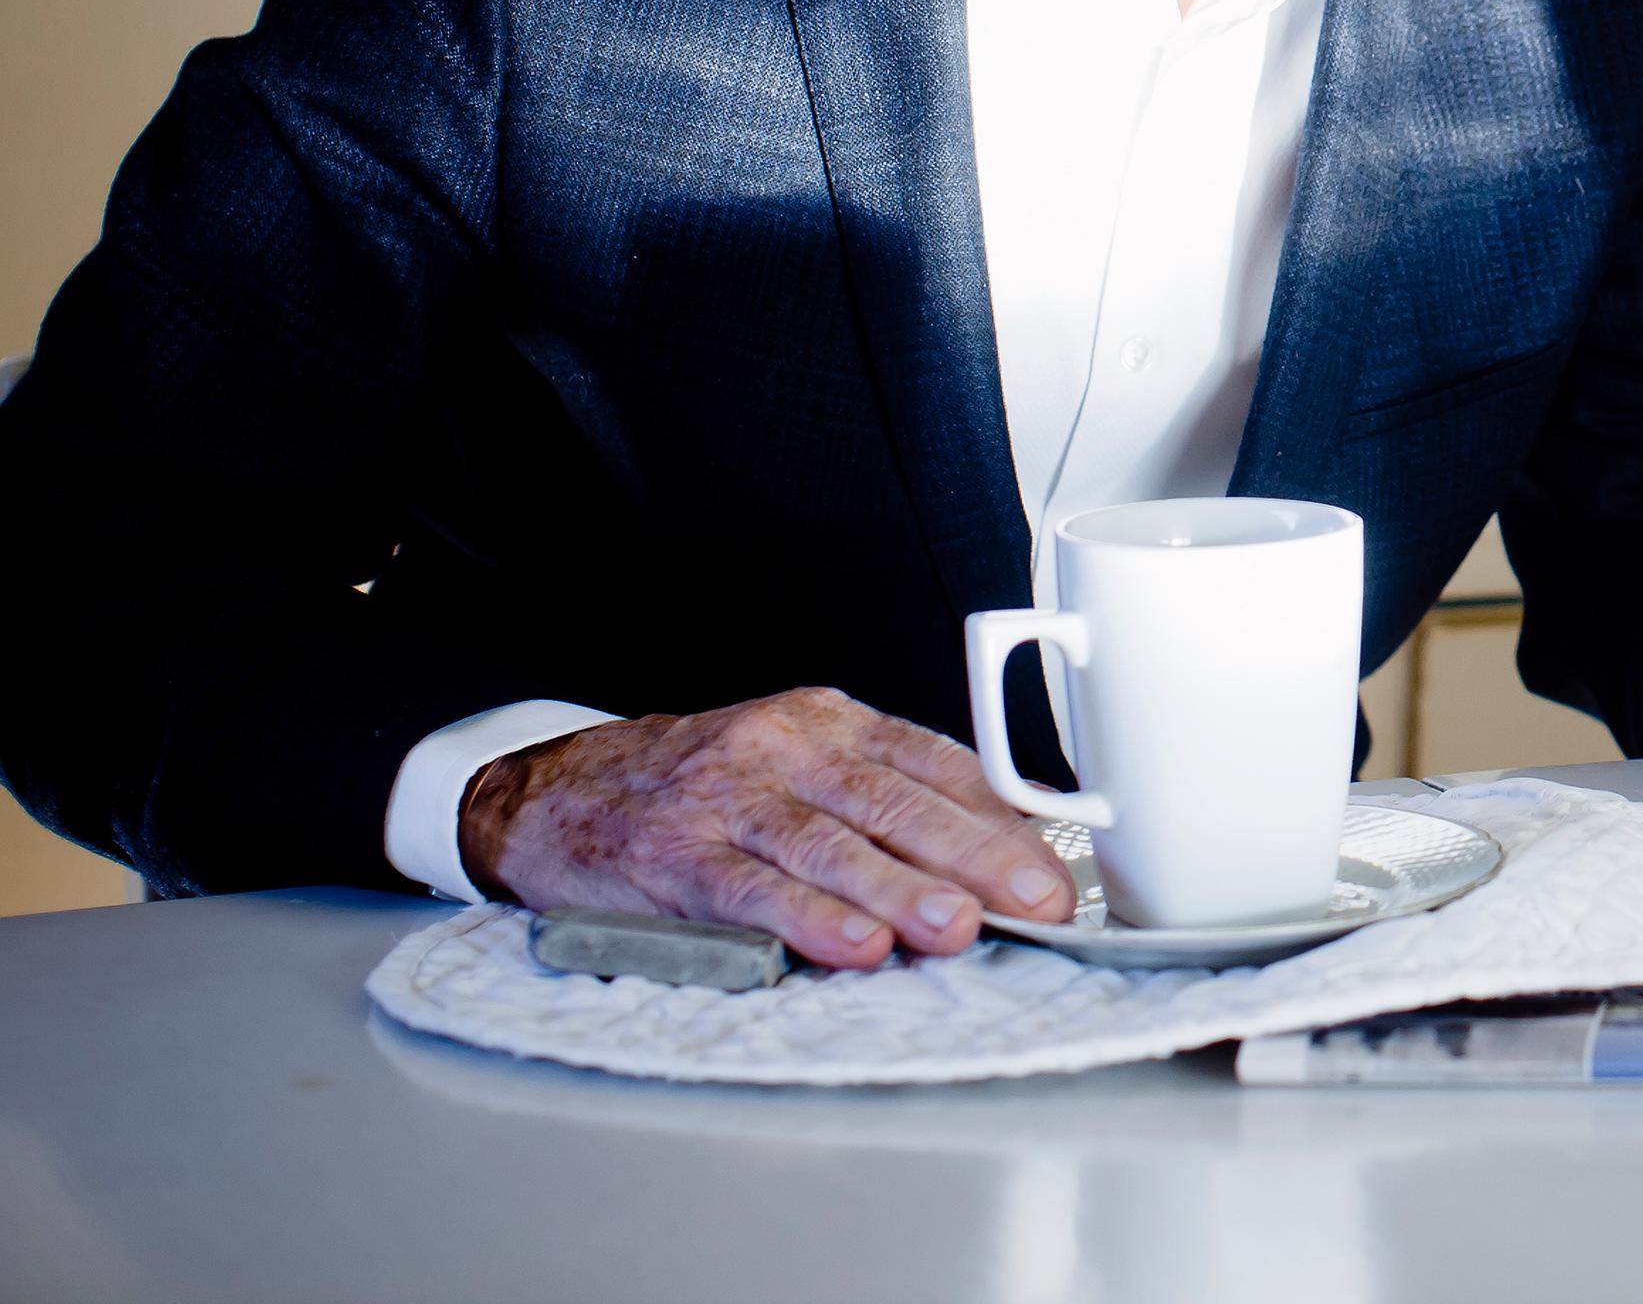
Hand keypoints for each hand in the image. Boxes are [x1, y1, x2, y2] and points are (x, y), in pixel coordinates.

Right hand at [459, 686, 1080, 969]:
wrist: (561, 789)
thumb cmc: (704, 784)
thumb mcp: (799, 764)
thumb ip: (884, 801)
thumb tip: (995, 853)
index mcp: (831, 724)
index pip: (935, 765)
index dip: (1001, 820)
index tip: (1054, 867)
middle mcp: (785, 749)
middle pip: (895, 804)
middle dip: (976, 858)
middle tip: (1035, 900)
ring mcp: (728, 799)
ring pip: (829, 845)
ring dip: (900, 891)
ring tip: (957, 926)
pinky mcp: (675, 855)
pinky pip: (751, 889)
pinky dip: (807, 919)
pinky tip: (854, 946)